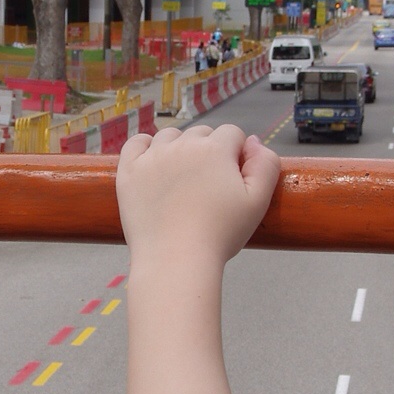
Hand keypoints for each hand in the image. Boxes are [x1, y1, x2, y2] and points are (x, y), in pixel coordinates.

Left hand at [117, 124, 279, 267]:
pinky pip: (136, 143)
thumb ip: (265, 165)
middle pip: (201, 133)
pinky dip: (145, 147)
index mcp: (215, 148)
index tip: (234, 179)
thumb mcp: (258, 202)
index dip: (237, 154)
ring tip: (182, 179)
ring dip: (179, 148)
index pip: (232, 133)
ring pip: (170, 136)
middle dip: (210, 151)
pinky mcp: (129, 172)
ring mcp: (151, 156)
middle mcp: (182, 144)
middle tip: (209, 185)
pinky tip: (153, 163)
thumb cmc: (220, 234)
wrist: (175, 260)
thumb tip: (253, 141)